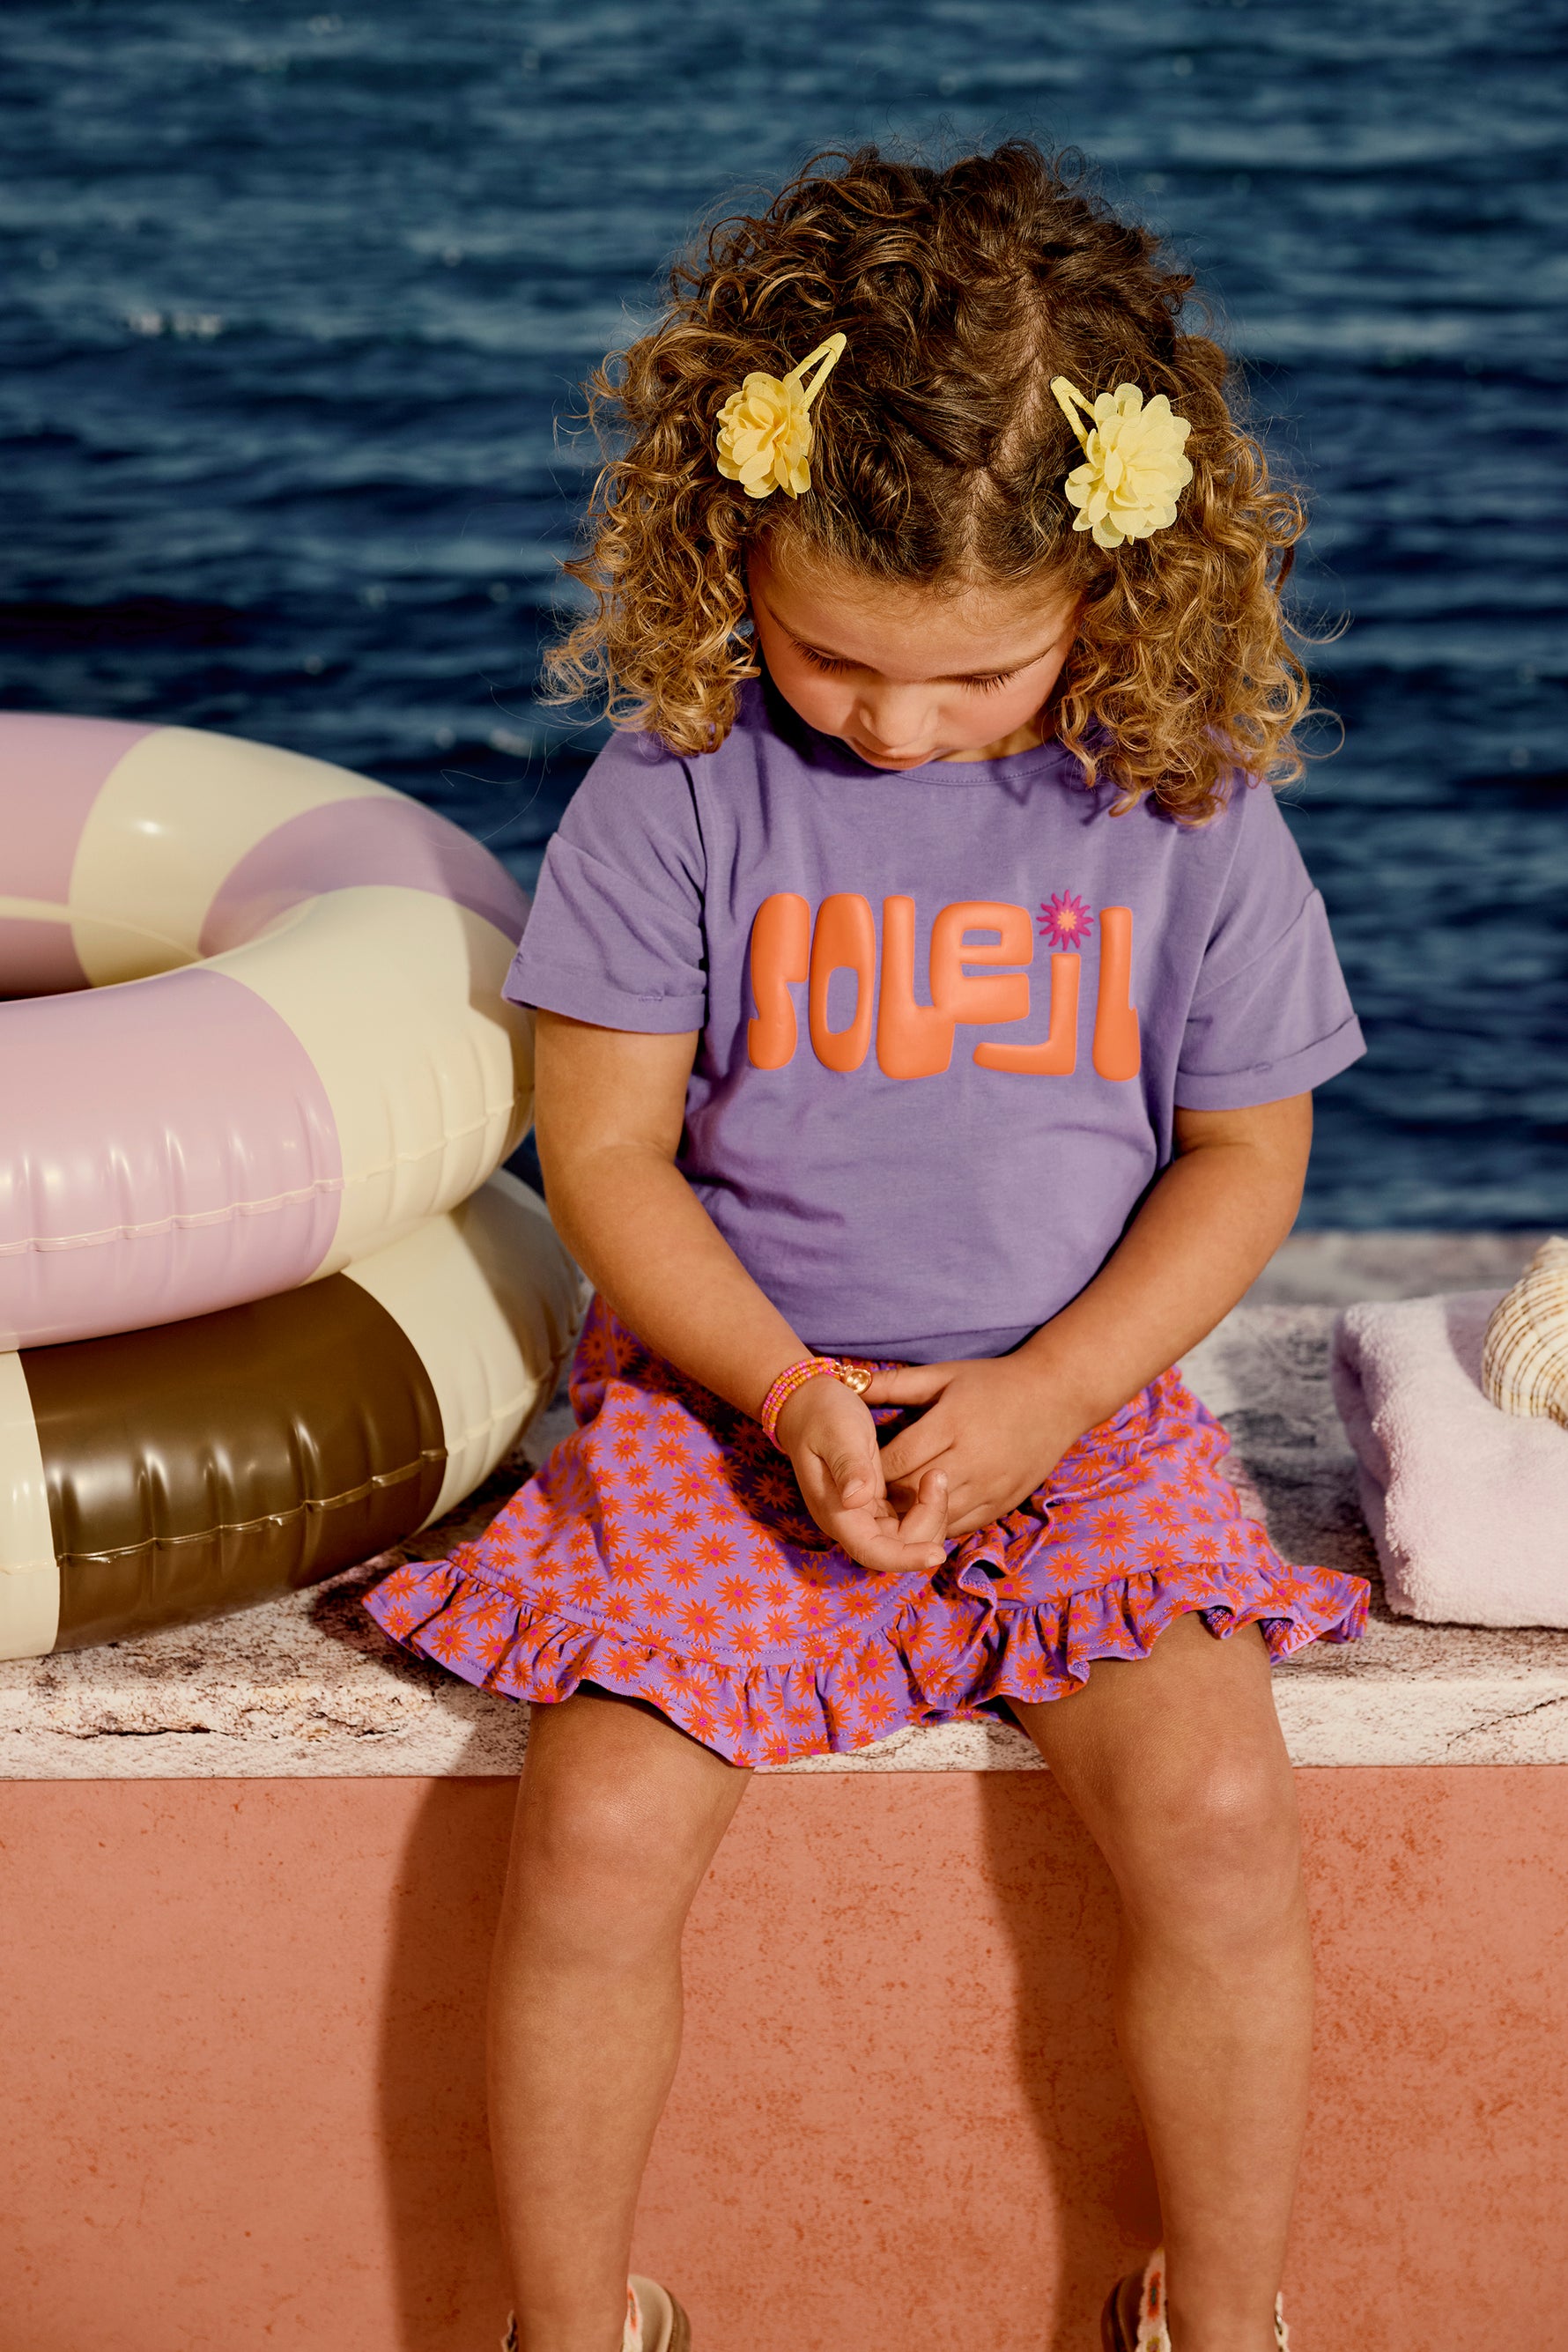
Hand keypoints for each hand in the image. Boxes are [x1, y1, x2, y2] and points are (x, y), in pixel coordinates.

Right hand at [774, 1375, 949, 1574]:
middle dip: (928, 1523)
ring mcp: (864, 1515)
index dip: (905, 1559)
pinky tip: (931, 1479)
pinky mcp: (876, 1503)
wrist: (808, 1404)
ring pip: (908, 1538)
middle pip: (898, 1548)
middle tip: (938, 1476)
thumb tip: (856, 1499)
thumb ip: (848, 1466)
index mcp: (837, 1513)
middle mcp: (850, 1522)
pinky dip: (927, 1507)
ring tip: (937, 1475)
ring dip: (931, 1515)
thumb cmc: (821, 1415)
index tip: (937, 1554)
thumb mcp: (836, 1434)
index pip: (872, 1552)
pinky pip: (908, 1521)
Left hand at [863, 1357, 1084, 1539]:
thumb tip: (847, 1381)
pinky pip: (960, 1526)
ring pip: (934, 1516)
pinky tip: (920, 1515)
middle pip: (911, 1492)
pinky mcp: (1003, 1504)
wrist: (1057, 1397)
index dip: (870, 1470)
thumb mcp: (944, 1376)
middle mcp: (971, 1460)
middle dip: (883, 1496)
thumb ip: (895, 1383)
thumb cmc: (994, 1382)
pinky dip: (936, 1524)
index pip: (896, 1461)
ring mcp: (990, 1486)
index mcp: (952, 1424)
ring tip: (887, 1508)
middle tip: (863, 1494)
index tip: (856, 1469)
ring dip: (908, 1515)